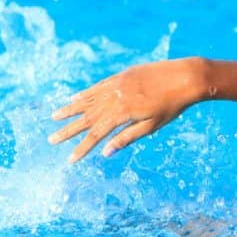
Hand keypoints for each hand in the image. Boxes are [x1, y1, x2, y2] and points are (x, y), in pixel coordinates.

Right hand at [49, 57, 206, 162]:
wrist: (185, 77)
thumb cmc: (172, 106)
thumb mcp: (152, 126)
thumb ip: (127, 138)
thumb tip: (106, 153)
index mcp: (122, 114)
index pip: (97, 135)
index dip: (82, 148)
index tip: (70, 159)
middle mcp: (114, 98)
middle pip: (87, 118)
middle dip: (69, 130)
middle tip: (52, 140)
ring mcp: (116, 85)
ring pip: (88, 100)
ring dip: (70, 110)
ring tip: (54, 118)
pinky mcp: (121, 76)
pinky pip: (97, 87)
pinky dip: (85, 94)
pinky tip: (74, 99)